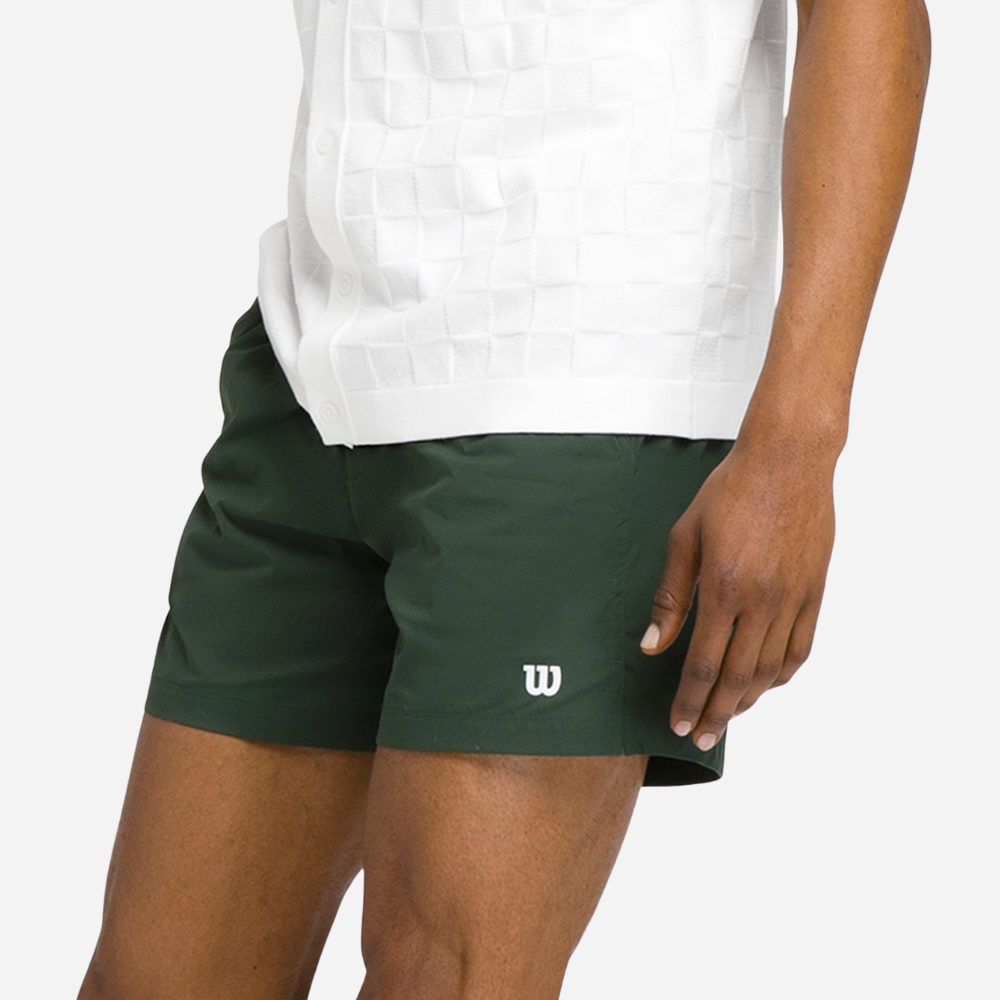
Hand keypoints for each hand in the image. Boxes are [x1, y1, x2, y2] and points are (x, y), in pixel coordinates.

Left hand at [639, 438, 836, 751]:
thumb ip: (670, 596)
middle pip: (738, 677)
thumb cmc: (729, 491)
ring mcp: (794, 598)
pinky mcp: (814, 591)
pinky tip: (765, 683)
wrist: (788, 460)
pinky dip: (782, 674)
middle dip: (716, 714)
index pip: (702, 663)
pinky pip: (801, 647)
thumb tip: (650, 646)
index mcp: (724, 587)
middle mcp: (763, 600)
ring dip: (748, 700)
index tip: (678, 724)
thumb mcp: (684, 536)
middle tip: (702, 738)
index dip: (689, 700)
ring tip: (727, 716)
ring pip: (771, 669)